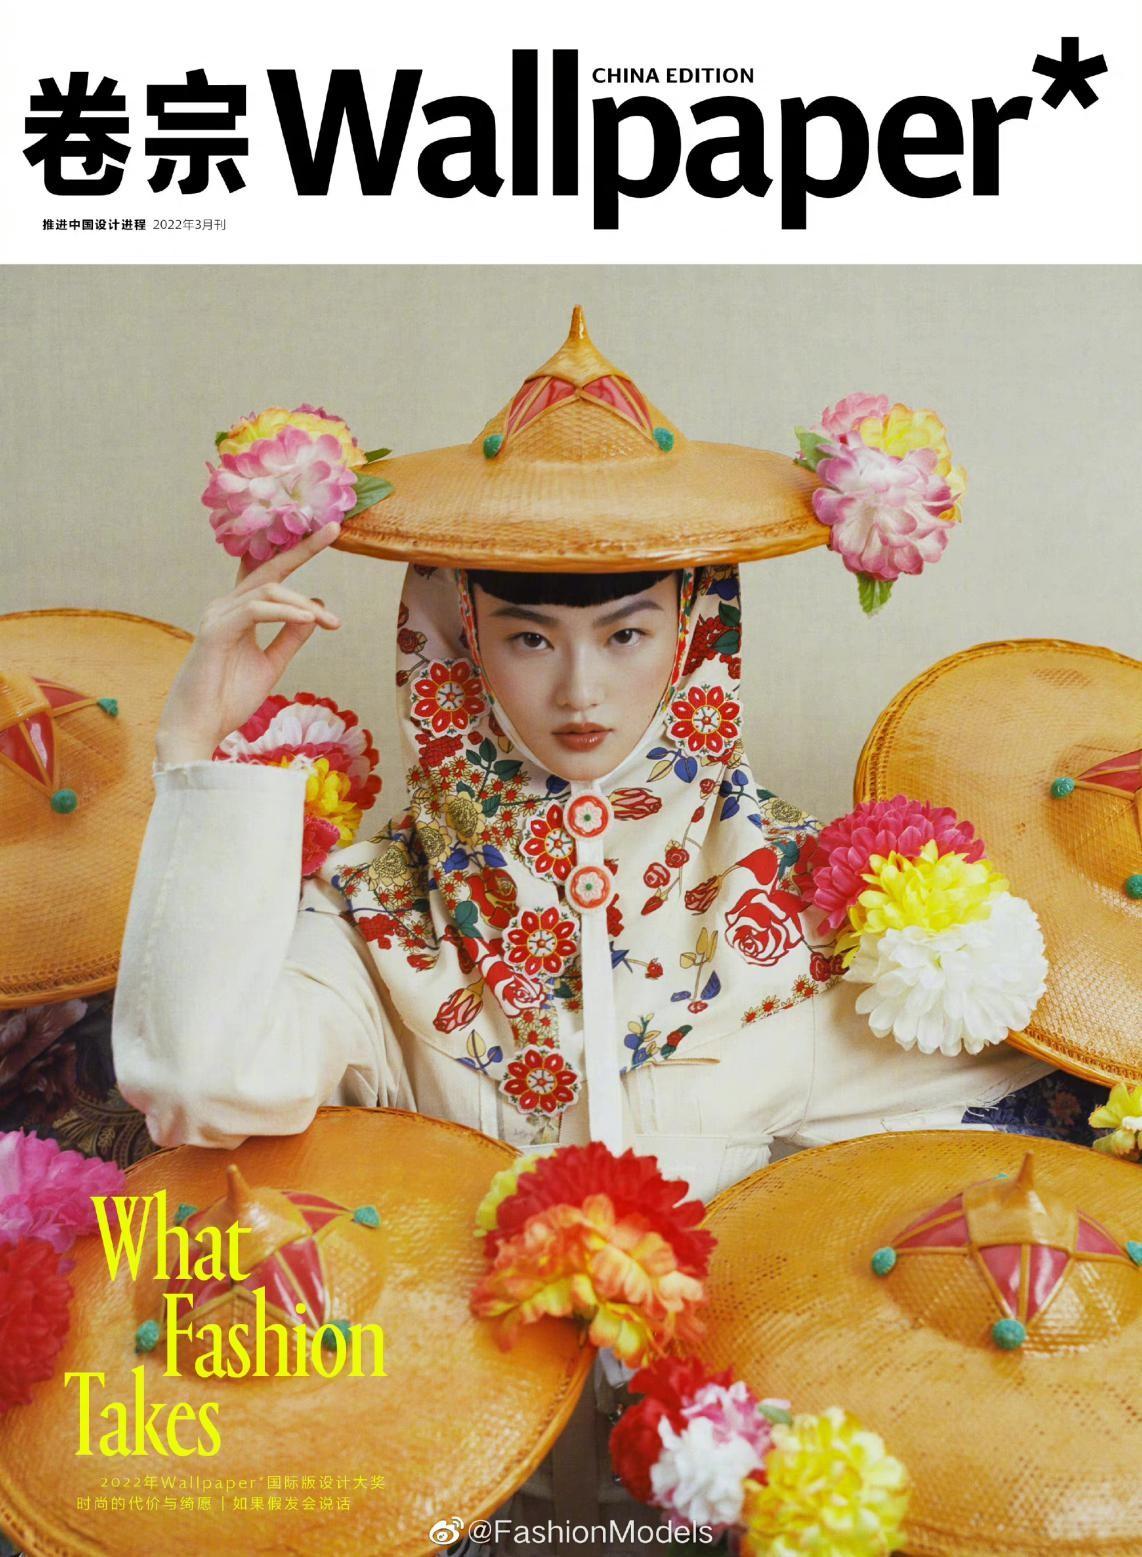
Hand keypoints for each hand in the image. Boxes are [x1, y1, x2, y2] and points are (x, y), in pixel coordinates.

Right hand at [155, 524, 342, 764]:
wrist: (199, 728)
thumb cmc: (228, 698)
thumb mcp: (271, 664)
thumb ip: (291, 637)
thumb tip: (317, 610)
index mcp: (238, 612)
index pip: (270, 574)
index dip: (296, 552)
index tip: (328, 533)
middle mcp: (226, 606)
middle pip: (268, 569)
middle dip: (302, 548)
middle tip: (333, 530)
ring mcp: (218, 616)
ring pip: (268, 590)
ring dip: (304, 605)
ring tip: (332, 623)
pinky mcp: (215, 632)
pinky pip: (255, 611)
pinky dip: (285, 613)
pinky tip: (309, 621)